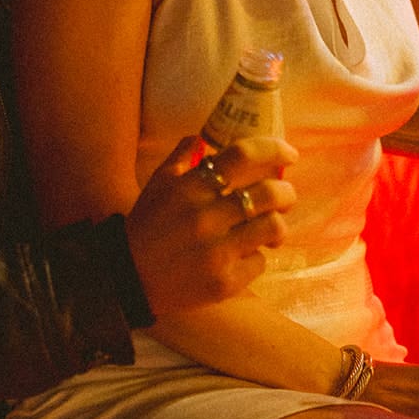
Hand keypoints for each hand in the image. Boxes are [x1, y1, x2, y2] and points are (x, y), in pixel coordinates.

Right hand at [125, 135, 296, 319]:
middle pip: (270, 193)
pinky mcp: (225, 283)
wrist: (130, 280)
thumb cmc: (146, 226)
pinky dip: (256, 257)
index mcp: (190, 187)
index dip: (274, 149)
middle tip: (284, 196)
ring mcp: (217, 252)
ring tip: (271, 228)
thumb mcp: (157, 184)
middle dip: (286, 192)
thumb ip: (182, 156)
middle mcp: (205, 217)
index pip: (243, 155)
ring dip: (278, 225)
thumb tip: (204, 136)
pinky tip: (243, 256)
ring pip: (273, 228)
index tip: (289, 154)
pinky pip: (260, 262)